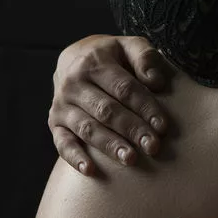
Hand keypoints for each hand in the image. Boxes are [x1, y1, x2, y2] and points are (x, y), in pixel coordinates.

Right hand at [49, 34, 169, 174]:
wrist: (75, 58)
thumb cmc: (113, 57)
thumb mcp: (130, 46)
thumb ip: (145, 57)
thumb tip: (156, 80)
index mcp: (95, 63)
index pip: (124, 88)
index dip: (144, 107)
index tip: (162, 126)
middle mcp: (74, 83)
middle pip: (107, 110)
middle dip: (132, 130)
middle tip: (153, 147)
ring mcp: (62, 105)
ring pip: (87, 128)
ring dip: (109, 145)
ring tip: (130, 159)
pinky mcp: (55, 123)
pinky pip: (62, 143)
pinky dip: (74, 157)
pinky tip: (90, 171)